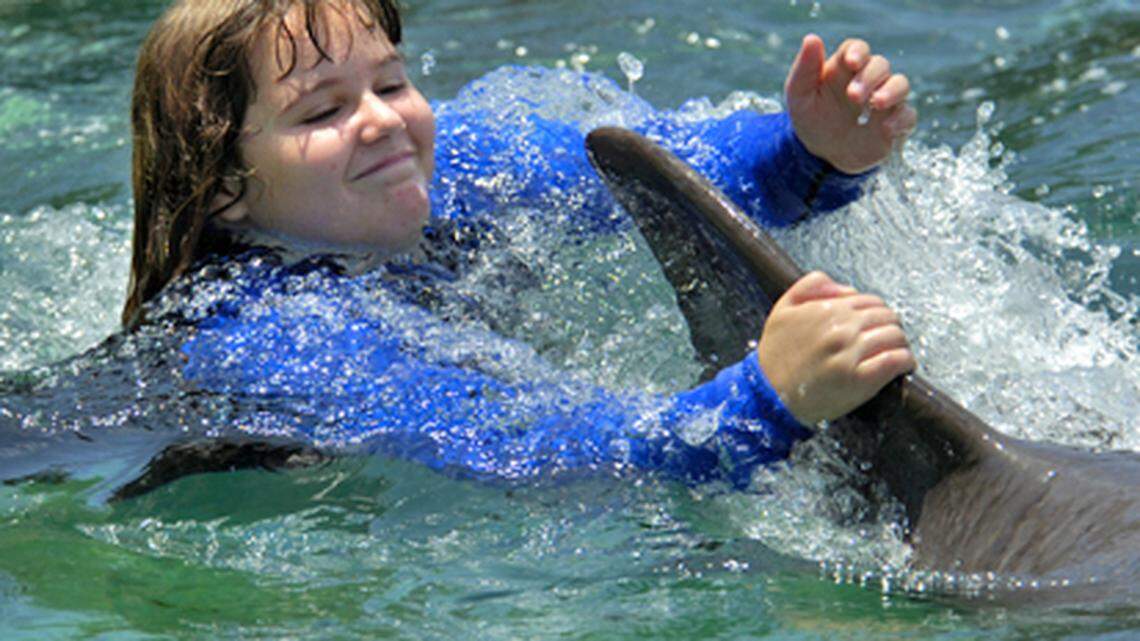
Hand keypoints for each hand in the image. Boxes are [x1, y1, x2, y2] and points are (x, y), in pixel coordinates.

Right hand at [757, 271, 914, 424]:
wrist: (769, 396)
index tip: (874, 324)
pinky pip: (895, 361)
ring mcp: (851, 354)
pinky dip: (905, 360)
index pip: (868, 300)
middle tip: (886, 338)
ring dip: (900, 342)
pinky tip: (904, 364)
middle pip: (886, 316)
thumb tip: (846, 288)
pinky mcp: (860, 380)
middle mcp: (840, 329)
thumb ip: (810, 286)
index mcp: (825, 310)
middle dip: (889, 324)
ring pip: (894, 336)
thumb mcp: (782, 310)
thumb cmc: (776, 355)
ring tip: (897, 351)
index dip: (875, 311)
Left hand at [785, 35, 916, 174]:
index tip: (851, 62)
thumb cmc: (811, 120)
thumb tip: (811, 38)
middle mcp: (868, 80)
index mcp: (844, 69)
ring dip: (892, 91)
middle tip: (853, 96)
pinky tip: (886, 129)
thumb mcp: (799, 97)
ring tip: (876, 103)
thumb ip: (804, 69)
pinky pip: (908, 116)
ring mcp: (884, 101)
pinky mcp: (895, 124)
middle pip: (880, 65)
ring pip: (901, 84)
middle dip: (869, 77)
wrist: (823, 155)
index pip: (857, 49)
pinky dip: (901, 120)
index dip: (858, 52)